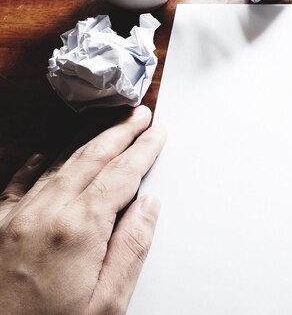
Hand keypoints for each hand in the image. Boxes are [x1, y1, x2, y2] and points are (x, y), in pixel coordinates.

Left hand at [0, 105, 165, 314]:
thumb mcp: (108, 303)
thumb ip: (131, 248)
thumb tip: (149, 206)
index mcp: (77, 229)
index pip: (121, 174)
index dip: (143, 149)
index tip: (156, 133)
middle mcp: (43, 214)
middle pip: (90, 158)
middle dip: (120, 133)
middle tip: (139, 115)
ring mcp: (15, 219)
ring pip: (57, 164)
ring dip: (86, 142)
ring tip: (107, 127)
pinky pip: (17, 184)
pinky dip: (35, 165)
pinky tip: (42, 155)